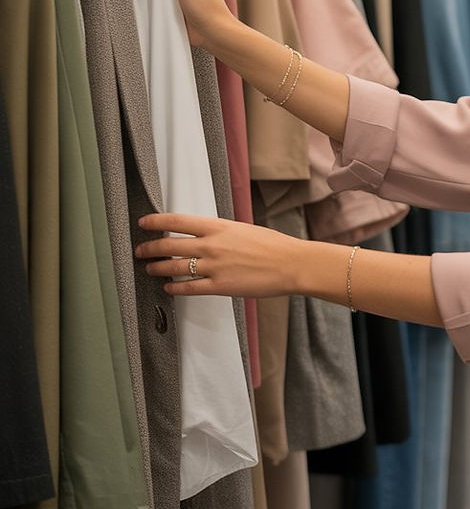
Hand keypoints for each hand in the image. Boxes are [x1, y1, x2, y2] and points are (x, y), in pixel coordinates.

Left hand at [136, 213, 304, 297]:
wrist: (290, 264)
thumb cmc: (273, 245)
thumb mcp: (243, 229)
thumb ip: (220, 233)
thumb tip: (202, 236)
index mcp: (219, 227)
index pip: (177, 221)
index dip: (156, 222)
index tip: (144, 223)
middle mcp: (212, 245)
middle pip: (169, 245)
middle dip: (149, 248)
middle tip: (140, 251)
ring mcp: (214, 267)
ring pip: (173, 267)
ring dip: (157, 268)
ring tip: (150, 269)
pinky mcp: (219, 287)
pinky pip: (188, 288)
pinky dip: (174, 288)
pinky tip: (169, 287)